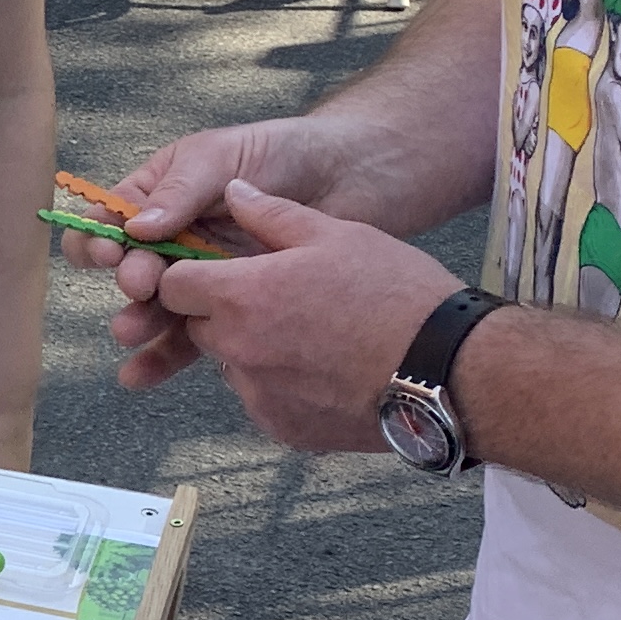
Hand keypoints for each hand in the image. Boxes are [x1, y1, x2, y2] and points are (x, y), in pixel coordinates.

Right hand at [81, 114, 375, 385]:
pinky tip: (140, 375)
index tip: (108, 251)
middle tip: (143, 285)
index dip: (97, 237)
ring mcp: (198, 277)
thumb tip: (134, 229)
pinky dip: (162, 357)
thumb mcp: (221, 158)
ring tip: (132, 333)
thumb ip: (179, 192)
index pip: (108, 220)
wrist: (348, 180)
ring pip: (154, 307)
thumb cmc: (280, 154)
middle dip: (129, 279)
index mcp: (156, 197)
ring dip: (138, 321)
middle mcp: (168, 240)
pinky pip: (190, 335)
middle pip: (128, 268)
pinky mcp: (229, 309)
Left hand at [140, 181, 463, 450]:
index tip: (218, 270)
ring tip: (315, 335)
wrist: (448, 369)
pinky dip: (283, 386)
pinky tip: (328, 370)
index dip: (191, 274)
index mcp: (240, 296)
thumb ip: (271, 214)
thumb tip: (233, 191)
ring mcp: (257, 395)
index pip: (172, 285)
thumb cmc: (396, 293)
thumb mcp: (336, 234)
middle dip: (224, 312)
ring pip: (232, 365)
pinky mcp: (281, 428)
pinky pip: (264, 400)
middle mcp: (236, 350)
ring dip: (254, 350)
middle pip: (200, 326)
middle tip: (281, 300)